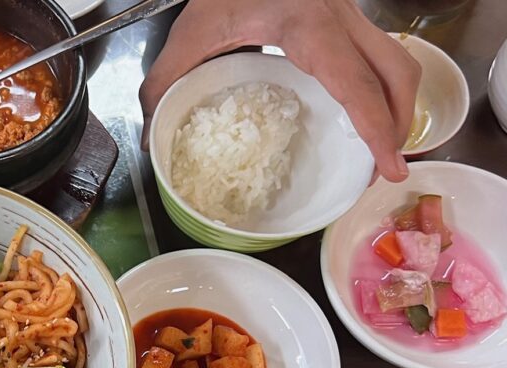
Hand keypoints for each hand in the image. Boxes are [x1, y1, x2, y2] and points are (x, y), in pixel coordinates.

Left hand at [138, 0, 420, 181]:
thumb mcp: (190, 31)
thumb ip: (166, 81)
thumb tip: (152, 132)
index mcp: (308, 25)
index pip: (357, 85)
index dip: (377, 130)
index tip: (388, 166)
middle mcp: (339, 16)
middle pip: (395, 72)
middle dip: (399, 124)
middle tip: (387, 167)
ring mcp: (347, 11)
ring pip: (396, 59)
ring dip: (396, 104)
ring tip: (380, 146)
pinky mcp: (342, 14)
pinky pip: (378, 52)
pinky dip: (380, 85)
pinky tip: (363, 111)